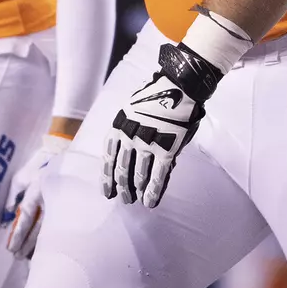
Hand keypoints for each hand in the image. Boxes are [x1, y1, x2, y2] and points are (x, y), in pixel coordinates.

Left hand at [4, 133, 71, 257]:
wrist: (68, 156)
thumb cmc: (40, 166)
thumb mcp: (21, 177)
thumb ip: (12, 196)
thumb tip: (6, 217)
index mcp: (37, 190)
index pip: (26, 217)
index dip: (18, 234)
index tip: (11, 248)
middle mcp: (50, 200)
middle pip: (38, 229)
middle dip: (28, 245)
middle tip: (18, 257)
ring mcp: (63, 205)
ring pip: (50, 230)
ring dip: (39, 245)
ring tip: (30, 258)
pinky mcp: (71, 208)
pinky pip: (60, 226)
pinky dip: (52, 238)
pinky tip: (48, 248)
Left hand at [103, 45, 211, 207]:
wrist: (180, 85)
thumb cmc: (158, 95)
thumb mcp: (134, 109)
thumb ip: (131, 131)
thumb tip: (134, 154)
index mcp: (119, 124)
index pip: (108, 156)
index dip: (106, 177)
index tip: (107, 192)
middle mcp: (130, 136)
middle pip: (121, 169)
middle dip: (121, 186)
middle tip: (123, 199)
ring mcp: (148, 144)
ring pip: (138, 175)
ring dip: (136, 190)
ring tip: (136, 201)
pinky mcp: (166, 149)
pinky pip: (158, 176)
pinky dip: (154, 191)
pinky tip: (151, 202)